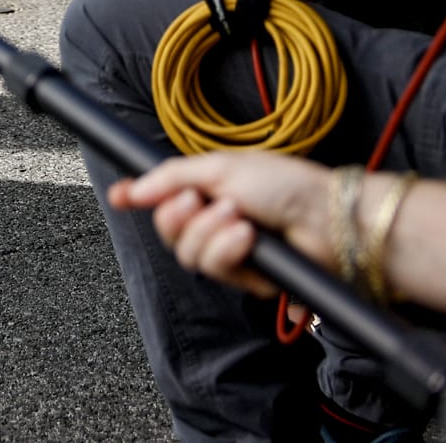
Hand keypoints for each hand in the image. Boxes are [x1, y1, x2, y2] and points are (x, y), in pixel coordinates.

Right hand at [108, 151, 337, 299]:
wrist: (326, 218)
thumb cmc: (284, 184)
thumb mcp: (219, 167)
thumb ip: (169, 176)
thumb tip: (131, 188)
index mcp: (209, 189)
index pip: (162, 196)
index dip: (136, 196)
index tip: (118, 196)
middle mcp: (216, 220)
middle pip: (169, 231)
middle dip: (179, 217)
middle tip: (198, 202)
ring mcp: (232, 251)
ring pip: (190, 255)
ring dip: (210, 235)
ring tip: (239, 220)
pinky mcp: (250, 278)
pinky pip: (218, 272)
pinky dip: (229, 253)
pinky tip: (249, 240)